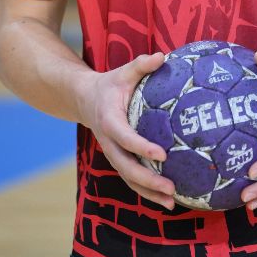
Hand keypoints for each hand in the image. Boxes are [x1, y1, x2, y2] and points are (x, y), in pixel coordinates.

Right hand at [80, 52, 175, 209]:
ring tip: (171, 201)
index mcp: (109, 120)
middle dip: (148, 180)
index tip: (162, 154)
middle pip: (126, 166)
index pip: (125, 137)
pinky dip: (145, 191)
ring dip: (148, 192)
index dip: (142, 147)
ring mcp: (112, 153)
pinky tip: (165, 199)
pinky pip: (130, 179)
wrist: (84, 99)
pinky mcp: (117, 159)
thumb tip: (162, 56)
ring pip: (128, 178)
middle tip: (170, 187)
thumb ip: (141, 64)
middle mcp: (108, 142)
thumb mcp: (123, 72)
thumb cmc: (110, 84)